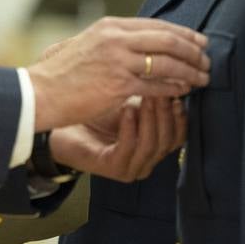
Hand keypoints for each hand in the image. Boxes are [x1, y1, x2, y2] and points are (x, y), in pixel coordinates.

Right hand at [27, 17, 208, 131]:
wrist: (40, 92)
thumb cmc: (62, 73)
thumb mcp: (87, 44)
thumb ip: (114, 41)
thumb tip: (141, 43)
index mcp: (110, 26)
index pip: (156, 24)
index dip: (183, 33)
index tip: (199, 41)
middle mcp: (116, 39)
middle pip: (167, 39)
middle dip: (192, 50)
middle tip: (207, 60)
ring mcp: (118, 61)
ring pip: (167, 63)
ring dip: (189, 71)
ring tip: (202, 78)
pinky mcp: (118, 85)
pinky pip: (156, 85)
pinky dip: (174, 88)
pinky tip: (184, 92)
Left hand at [49, 96, 185, 182]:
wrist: (63, 124)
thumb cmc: (98, 111)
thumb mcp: (132, 101)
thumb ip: (155, 95)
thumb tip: (180, 76)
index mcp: (155, 147)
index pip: (179, 135)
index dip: (181, 114)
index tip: (179, 89)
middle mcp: (147, 161)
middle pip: (169, 140)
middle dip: (167, 113)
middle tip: (164, 89)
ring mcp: (131, 168)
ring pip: (152, 145)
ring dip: (152, 119)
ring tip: (147, 96)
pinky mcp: (113, 168)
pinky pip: (128, 148)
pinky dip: (130, 127)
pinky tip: (126, 109)